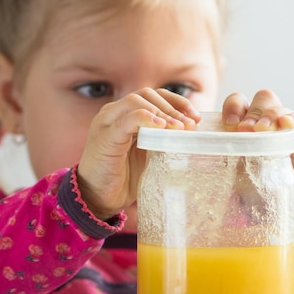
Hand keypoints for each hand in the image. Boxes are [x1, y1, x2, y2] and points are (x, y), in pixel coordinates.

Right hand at [77, 88, 199, 220]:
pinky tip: (161, 127)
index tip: (196, 116)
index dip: (177, 101)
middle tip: (191, 125)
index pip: (154, 96)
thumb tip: (192, 133)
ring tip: (179, 128)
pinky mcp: (104, 137)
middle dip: (173, 107)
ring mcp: (106, 122)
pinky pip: (125, 120)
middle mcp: (114, 113)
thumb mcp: (149, 154)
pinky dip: (145, 118)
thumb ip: (163, 139)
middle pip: (147, 94)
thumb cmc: (124, 177)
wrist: (97, 198)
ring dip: (162, 112)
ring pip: (136, 101)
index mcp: (126, 114)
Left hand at [221, 89, 293, 198]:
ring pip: (274, 105)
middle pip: (258, 99)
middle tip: (243, 130)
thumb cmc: (261, 177)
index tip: (228, 124)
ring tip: (261, 130)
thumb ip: (225, 166)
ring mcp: (284, 123)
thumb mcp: (240, 171)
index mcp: (247, 122)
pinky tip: (285, 124)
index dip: (232, 108)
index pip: (238, 102)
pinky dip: (291, 120)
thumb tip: (199, 175)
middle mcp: (265, 118)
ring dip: (266, 115)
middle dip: (249, 113)